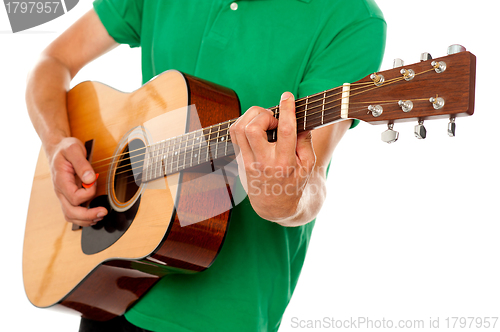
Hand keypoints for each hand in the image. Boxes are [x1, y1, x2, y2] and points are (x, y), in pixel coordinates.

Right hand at [48, 137, 106, 226]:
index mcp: (61, 180)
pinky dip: (83, 217)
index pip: (74, 196)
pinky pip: (72, 212)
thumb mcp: (73, 149)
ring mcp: (63, 195)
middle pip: (70, 212)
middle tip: (103, 212)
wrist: (57, 148)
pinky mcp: (68, 196)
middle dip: (88, 215)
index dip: (88, 193)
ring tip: (100, 216)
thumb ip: (81, 163)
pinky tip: (94, 214)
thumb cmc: (65, 148)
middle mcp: (60, 191)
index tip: (95, 182)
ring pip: (70, 216)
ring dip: (85, 220)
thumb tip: (90, 179)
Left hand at [229, 92, 315, 221]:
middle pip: (253, 128)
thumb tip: (299, 119)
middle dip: (264, 115)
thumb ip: (305, 141)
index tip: (287, 96)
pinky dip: (243, 122)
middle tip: (274, 120)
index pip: (285, 132)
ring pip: (239, 129)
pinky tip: (256, 126)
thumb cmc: (294, 182)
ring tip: (265, 122)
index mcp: (284, 164)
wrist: (273, 205)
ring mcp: (247, 162)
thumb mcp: (308, 165)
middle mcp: (263, 163)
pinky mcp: (238, 160)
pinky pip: (233, 133)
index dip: (286, 110)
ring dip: (252, 116)